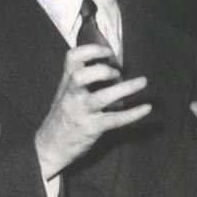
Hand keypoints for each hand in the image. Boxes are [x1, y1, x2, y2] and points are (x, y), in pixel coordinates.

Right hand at [35, 44, 150, 177]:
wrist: (50, 146)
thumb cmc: (64, 115)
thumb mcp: (67, 92)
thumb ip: (83, 79)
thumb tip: (112, 66)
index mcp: (67, 83)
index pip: (71, 58)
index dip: (90, 50)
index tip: (107, 51)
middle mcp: (71, 95)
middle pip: (81, 76)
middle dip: (102, 71)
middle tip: (117, 74)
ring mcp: (81, 112)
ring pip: (101, 98)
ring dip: (125, 88)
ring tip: (142, 82)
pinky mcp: (92, 128)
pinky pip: (115, 120)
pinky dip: (133, 113)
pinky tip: (146, 108)